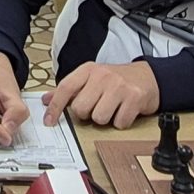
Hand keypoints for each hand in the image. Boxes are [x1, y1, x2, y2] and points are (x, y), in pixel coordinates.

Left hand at [46, 58, 160, 129]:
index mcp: (88, 70)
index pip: (65, 88)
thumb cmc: (115, 80)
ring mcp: (119, 86)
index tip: (49, 122)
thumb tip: (45, 100)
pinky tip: (124, 111)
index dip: (55, 107)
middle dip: (87, 114)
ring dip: (104, 119)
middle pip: (81, 109)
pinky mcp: (134, 98)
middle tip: (96, 107)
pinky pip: (119, 123)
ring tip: (111, 109)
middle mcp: (102, 76)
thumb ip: (68, 90)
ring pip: (99, 118)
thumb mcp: (91, 79)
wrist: (147, 77)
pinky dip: (120, 122)